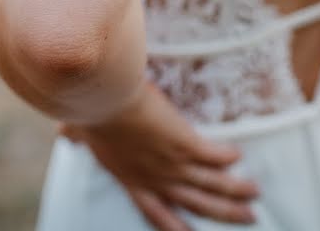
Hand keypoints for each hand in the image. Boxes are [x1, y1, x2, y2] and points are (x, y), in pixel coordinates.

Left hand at [60, 82, 259, 230]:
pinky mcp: (185, 144)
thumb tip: (64, 132)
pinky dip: (227, 158)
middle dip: (223, 214)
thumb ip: (76, 136)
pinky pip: (213, 156)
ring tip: (254, 193)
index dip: (175, 227)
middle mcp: (156, 179)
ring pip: (212, 185)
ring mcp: (172, 164)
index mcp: (132, 180)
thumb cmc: (90, 113)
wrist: (104, 101)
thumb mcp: (81, 130)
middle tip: (246, 218)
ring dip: (235, 191)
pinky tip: (239, 156)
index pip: (156, 213)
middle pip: (197, 206)